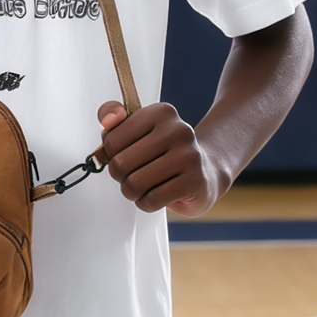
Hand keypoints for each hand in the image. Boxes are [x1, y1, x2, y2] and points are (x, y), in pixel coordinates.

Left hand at [97, 101, 221, 216]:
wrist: (207, 171)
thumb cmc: (165, 151)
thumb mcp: (138, 127)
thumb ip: (112, 116)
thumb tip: (108, 121)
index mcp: (161, 112)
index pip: (112, 140)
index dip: (112, 155)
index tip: (126, 154)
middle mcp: (177, 130)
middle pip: (120, 164)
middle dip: (121, 176)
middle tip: (134, 174)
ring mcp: (189, 156)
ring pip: (134, 184)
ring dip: (132, 192)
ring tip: (144, 186)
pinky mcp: (195, 182)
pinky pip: (151, 200)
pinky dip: (146, 203)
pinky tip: (156, 195)